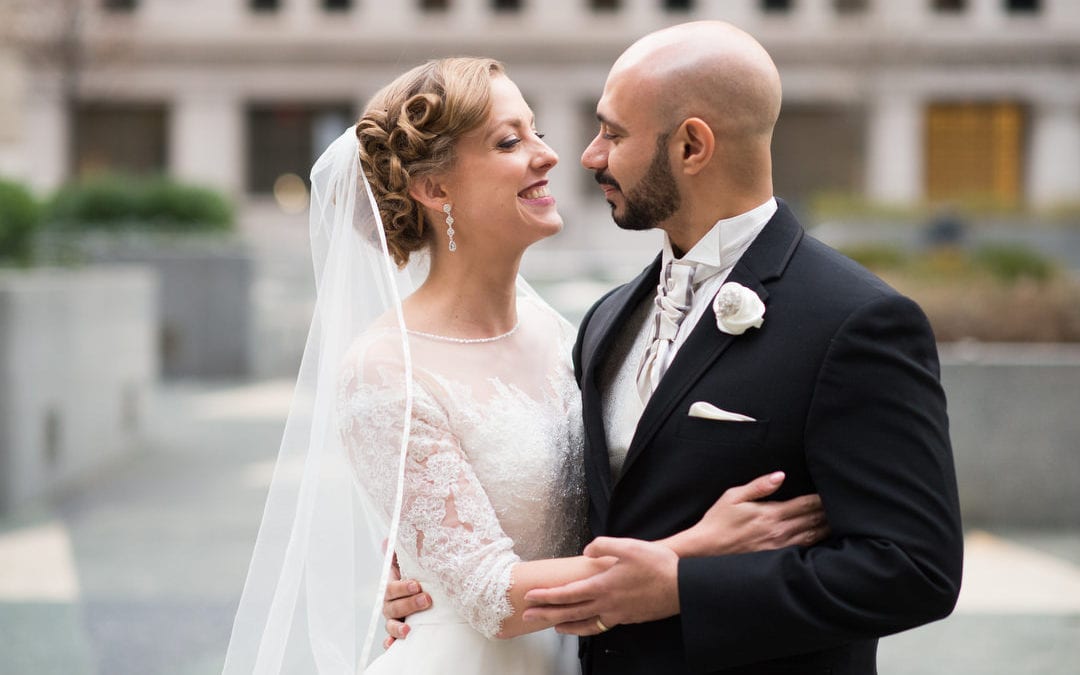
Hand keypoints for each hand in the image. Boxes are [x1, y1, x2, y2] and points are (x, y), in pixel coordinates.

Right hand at [380, 554, 430, 648]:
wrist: (427, 589)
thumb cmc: (419, 573)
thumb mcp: (412, 561)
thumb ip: (401, 551)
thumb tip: (389, 540)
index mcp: (392, 586)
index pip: (391, 588)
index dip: (402, 588)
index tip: (417, 585)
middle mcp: (391, 603)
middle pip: (391, 607)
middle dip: (408, 604)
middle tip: (426, 600)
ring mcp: (394, 618)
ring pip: (390, 624)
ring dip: (398, 627)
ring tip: (409, 629)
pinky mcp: (400, 629)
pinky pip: (391, 639)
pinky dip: (391, 643)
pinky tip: (393, 646)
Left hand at [522, 538, 676, 635]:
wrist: (682, 586)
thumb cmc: (656, 564)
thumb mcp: (627, 545)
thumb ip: (602, 546)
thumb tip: (587, 551)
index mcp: (602, 586)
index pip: (567, 593)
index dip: (546, 596)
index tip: (530, 597)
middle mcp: (607, 604)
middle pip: (570, 612)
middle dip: (547, 614)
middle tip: (528, 616)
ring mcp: (618, 614)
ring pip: (585, 624)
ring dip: (566, 625)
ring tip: (554, 626)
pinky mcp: (628, 618)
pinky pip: (601, 625)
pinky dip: (588, 627)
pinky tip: (586, 624)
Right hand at [660, 471, 828, 557]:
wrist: (705, 551)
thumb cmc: (717, 522)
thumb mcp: (733, 497)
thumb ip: (759, 485)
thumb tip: (780, 475)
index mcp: (770, 514)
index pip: (806, 504)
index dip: (822, 499)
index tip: (833, 492)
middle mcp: (779, 532)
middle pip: (814, 521)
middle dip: (830, 513)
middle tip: (844, 507)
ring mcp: (779, 548)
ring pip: (812, 537)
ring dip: (827, 529)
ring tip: (841, 523)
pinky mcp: (776, 559)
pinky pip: (803, 551)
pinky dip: (817, 544)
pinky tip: (824, 541)